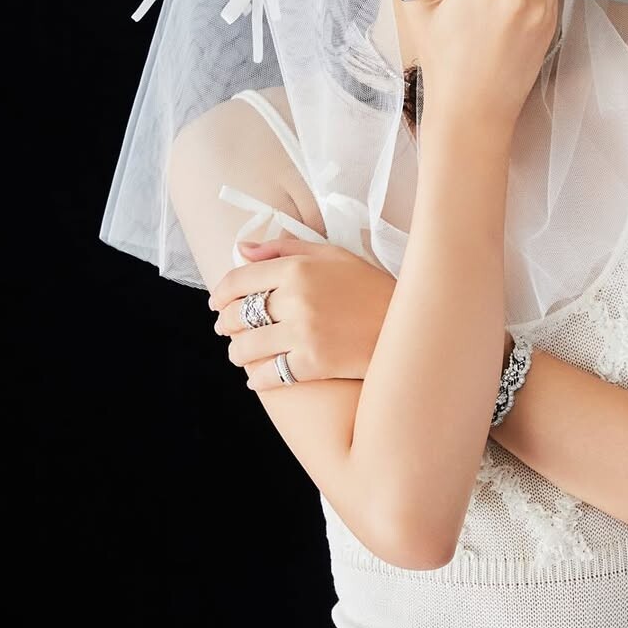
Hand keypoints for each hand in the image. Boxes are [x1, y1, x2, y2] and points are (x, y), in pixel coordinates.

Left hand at [208, 237, 396, 388]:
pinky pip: (268, 376)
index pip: (238, 280)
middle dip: (226, 325)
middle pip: (236, 315)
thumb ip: (285, 249)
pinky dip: (258, 379)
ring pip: (246, 348)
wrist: (411, 325)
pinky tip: (259, 377)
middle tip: (229, 331)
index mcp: (299, 267)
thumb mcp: (334, 255)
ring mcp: (304, 333)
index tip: (217, 304)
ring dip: (238, 354)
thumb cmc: (370, 288)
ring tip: (242, 355)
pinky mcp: (314, 364)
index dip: (220, 294)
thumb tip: (242, 249)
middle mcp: (297, 298)